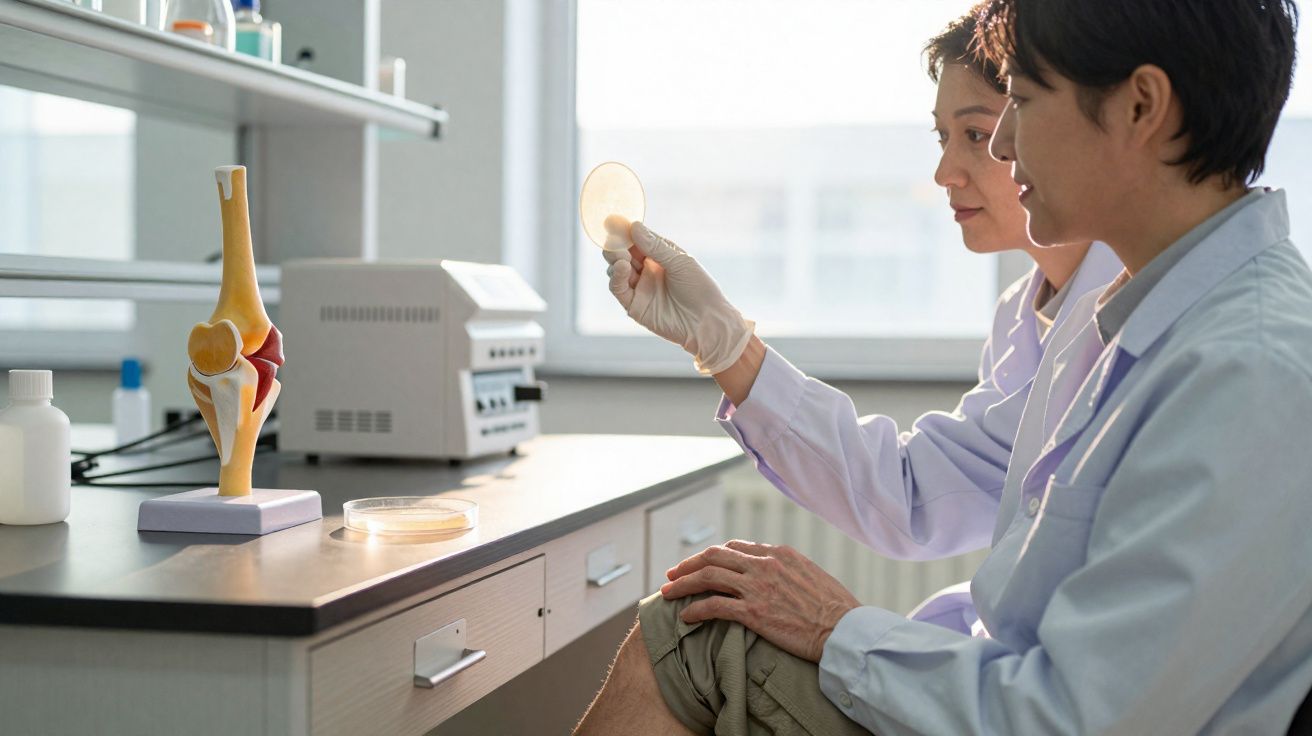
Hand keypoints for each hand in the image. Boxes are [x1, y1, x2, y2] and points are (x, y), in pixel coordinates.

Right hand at [604, 221, 755, 374]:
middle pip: (622, 252)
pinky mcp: (634, 305)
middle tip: (614, 239)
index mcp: (660, 256)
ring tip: (623, 257)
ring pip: (616, 269)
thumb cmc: (700, 289)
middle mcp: (647, 270)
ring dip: (615, 259)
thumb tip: (633, 226)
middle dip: (616, 244)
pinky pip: (617, 288)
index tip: (613, 221)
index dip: (625, 231)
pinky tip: (621, 267)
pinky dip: (615, 276)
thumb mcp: (680, 262)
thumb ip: (655, 246)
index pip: (637, 239)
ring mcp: (640, 287)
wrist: (707, 323)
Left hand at [660, 539, 861, 662]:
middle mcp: (764, 564)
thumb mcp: (811, 576)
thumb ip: (787, 570)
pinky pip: (714, 606)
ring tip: (666, 594)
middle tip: (671, 575)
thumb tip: (776, 575)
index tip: (698, 564)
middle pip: (713, 556)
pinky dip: (695, 610)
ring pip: (707, 576)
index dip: (711, 555)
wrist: (845, 630)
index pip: (734, 547)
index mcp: (778, 553)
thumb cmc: (835, 609)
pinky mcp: (754, 612)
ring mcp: (757, 586)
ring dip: (682, 584)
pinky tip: (686, 617)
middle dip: (687, 564)